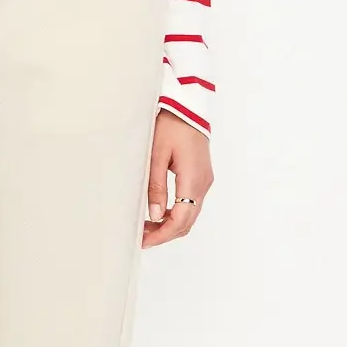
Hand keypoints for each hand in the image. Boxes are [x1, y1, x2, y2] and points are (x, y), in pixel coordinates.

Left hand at [142, 109, 212, 248]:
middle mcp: (203, 183)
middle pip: (187, 221)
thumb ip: (155, 186)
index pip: (180, 219)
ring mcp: (204, 180)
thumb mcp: (156, 155)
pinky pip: (190, 202)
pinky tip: (158, 212)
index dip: (162, 234)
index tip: (144, 241)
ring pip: (190, 214)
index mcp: (193, 179)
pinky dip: (176, 213)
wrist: (188, 105)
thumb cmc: (171, 124)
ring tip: (146, 226)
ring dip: (170, 224)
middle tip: (142, 237)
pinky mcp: (201, 175)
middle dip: (165, 233)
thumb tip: (154, 215)